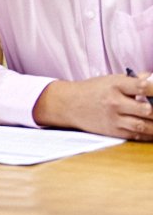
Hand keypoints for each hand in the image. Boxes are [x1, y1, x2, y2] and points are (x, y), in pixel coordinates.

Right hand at [31, 73, 152, 139]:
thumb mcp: (110, 79)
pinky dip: (149, 134)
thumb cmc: (92, 90)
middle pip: (147, 110)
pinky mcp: (113, 131)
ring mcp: (114, 118)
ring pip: (143, 126)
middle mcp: (115, 102)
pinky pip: (136, 135)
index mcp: (115, 85)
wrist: (69, 104)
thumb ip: (133, 79)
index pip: (142, 86)